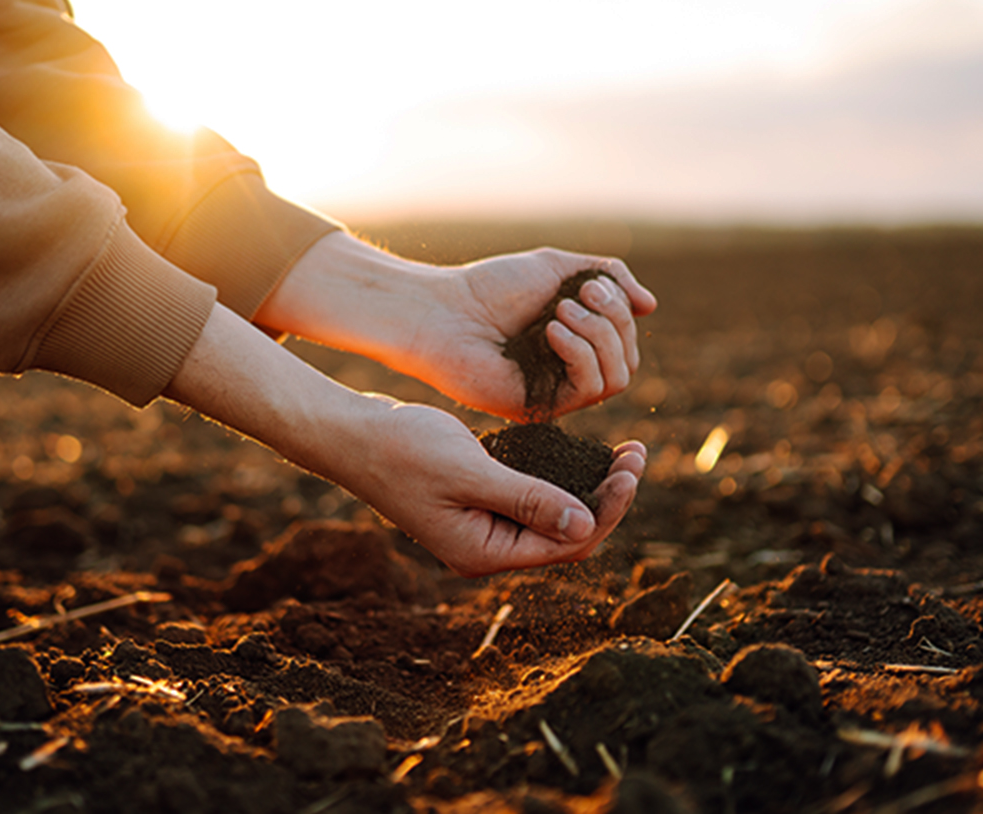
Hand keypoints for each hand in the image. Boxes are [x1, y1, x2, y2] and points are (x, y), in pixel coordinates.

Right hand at [345, 401, 647, 575]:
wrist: (352, 435)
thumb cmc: (402, 451)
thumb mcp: (469, 472)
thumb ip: (527, 500)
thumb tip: (586, 525)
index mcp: (485, 553)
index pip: (568, 544)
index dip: (608, 510)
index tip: (631, 468)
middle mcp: (488, 548)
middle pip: (567, 535)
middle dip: (607, 498)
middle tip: (636, 454)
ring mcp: (482, 526)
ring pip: (553, 516)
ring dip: (589, 487)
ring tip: (623, 452)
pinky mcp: (478, 502)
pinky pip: (532, 498)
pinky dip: (560, 478)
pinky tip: (580, 453)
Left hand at [413, 247, 656, 419]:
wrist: (444, 311)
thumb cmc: (491, 288)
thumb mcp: (559, 268)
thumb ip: (608, 277)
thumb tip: (651, 306)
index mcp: (575, 342)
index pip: (626, 339)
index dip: (620, 311)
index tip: (589, 284)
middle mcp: (570, 372)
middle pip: (629, 359)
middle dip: (613, 321)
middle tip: (577, 296)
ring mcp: (557, 393)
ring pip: (618, 378)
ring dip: (599, 336)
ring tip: (560, 313)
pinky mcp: (542, 408)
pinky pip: (590, 390)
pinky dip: (581, 354)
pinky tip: (552, 332)